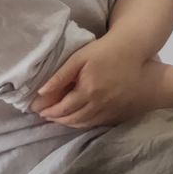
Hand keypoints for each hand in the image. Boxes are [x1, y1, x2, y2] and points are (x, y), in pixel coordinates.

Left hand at [33, 37, 151, 127]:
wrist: (133, 50)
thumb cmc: (104, 50)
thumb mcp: (79, 58)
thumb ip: (60, 76)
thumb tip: (41, 93)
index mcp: (88, 90)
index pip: (63, 108)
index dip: (49, 111)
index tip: (39, 111)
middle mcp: (99, 103)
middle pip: (73, 118)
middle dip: (58, 119)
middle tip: (48, 116)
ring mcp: (111, 108)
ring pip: (85, 123)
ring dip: (70, 123)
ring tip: (61, 118)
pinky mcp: (119, 109)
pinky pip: (98, 122)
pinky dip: (85, 123)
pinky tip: (80, 118)